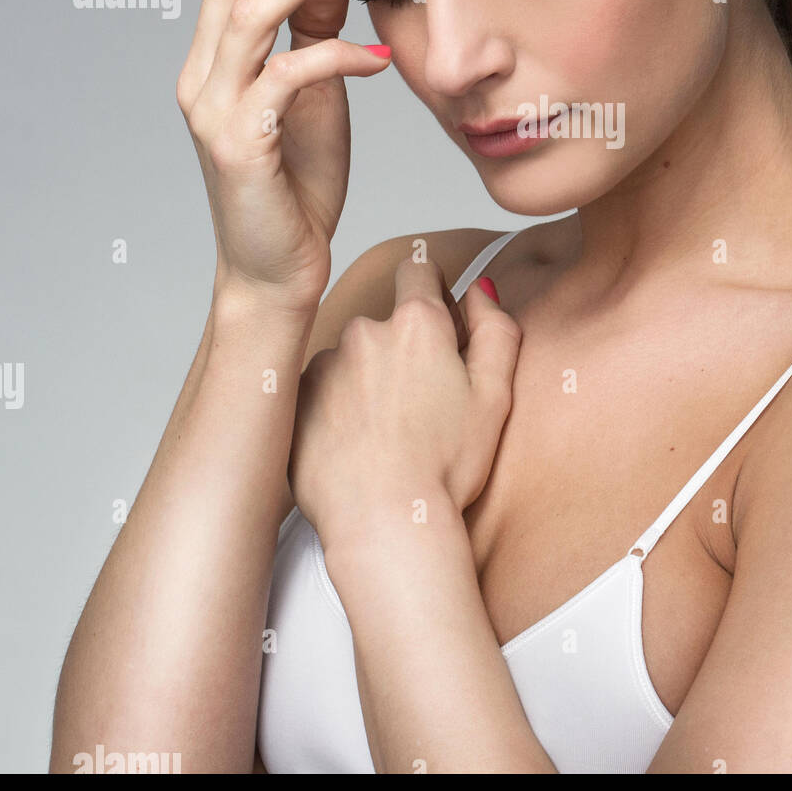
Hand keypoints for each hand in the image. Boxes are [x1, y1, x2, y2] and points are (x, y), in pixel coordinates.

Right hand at [176, 0, 391, 313]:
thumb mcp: (312, 96)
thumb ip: (310, 37)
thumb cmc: (297, 183)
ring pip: (250, 14)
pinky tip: (380, 58)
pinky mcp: (241, 145)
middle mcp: (202, 76)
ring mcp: (215, 109)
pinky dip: (337, 57)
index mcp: (215, 60)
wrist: (278, 269)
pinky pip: (288, 79)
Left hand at [288, 257, 522, 543]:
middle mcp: (364, 330)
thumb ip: (496, 329)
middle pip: (384, 322)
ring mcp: (323, 364)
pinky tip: (354, 447)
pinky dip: (335, 409)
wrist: (383, 522)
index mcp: (417, 323)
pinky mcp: (296, 400)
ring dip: (365, 381)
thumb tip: (480, 289)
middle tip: (420, 405)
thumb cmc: (445, 465)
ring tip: (384, 435)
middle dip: (400, 349)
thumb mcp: (496, 395)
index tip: (438, 324)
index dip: (431, 291)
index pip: (417, 269)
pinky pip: (319, 392)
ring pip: (350, 360)